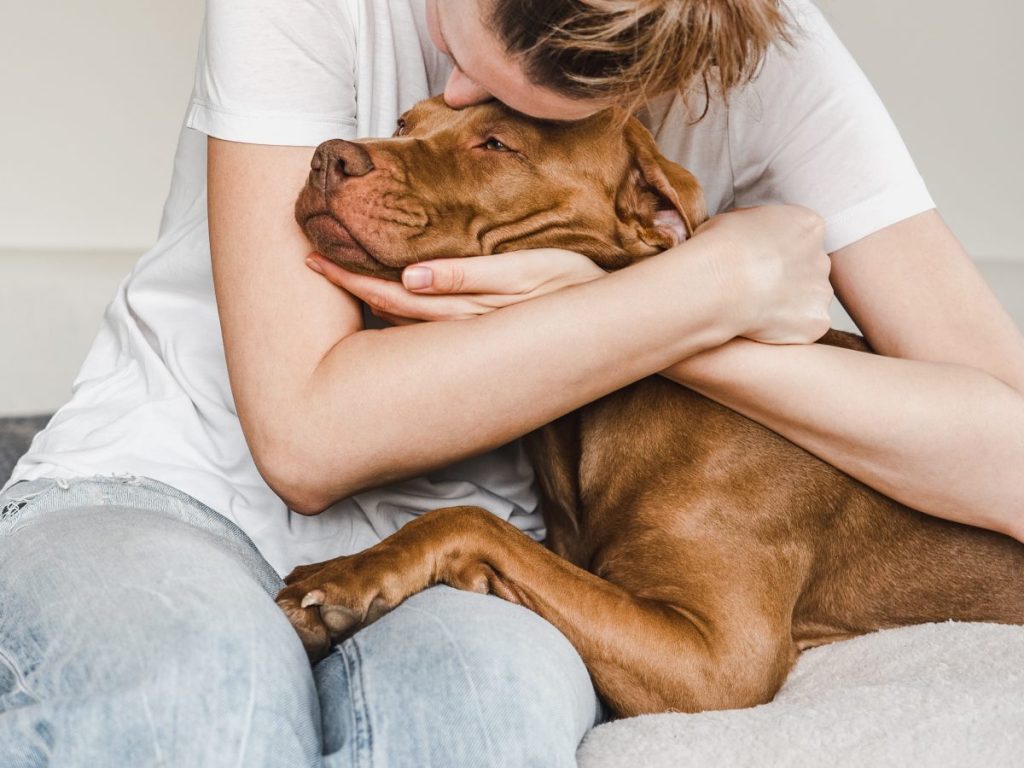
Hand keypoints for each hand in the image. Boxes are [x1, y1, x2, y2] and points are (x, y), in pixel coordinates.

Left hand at [306, 248, 605, 324]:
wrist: (612, 319)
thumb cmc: (573, 284)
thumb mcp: (528, 273)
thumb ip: (470, 276)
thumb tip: (412, 279)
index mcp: (463, 305)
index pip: (391, 292)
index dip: (350, 277)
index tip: (312, 259)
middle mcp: (459, 325)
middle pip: (389, 307)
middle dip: (349, 286)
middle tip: (309, 263)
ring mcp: (470, 334)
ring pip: (405, 321)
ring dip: (369, 299)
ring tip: (337, 277)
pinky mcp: (484, 334)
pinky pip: (429, 325)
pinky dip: (399, 312)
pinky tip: (387, 301)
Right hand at [695, 206, 833, 344]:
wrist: (717, 284)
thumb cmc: (721, 249)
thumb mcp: (737, 219)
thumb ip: (758, 229)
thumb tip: (750, 237)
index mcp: (807, 226)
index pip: (801, 238)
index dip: (777, 251)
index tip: (757, 260)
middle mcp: (821, 258)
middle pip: (808, 270)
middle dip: (787, 278)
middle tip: (755, 286)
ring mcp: (820, 292)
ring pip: (808, 300)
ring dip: (788, 304)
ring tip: (754, 307)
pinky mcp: (816, 322)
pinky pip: (804, 327)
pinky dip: (785, 329)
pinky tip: (760, 325)